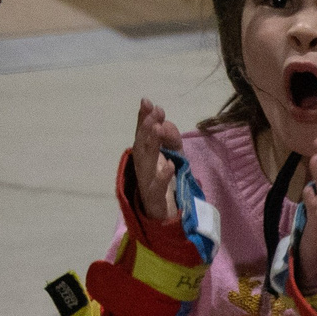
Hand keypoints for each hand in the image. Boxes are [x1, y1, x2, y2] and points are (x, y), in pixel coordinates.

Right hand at [129, 98, 185, 222]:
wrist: (164, 214)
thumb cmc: (167, 181)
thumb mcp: (175, 154)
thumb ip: (171, 137)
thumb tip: (165, 122)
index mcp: (145, 154)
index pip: (142, 133)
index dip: (143, 118)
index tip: (146, 101)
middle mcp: (142, 166)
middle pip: (141, 144)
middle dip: (146, 127)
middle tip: (154, 112)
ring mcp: (145, 182)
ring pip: (145, 162)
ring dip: (150, 145)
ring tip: (156, 129)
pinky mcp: (153, 198)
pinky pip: (156, 187)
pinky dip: (162, 176)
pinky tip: (170, 164)